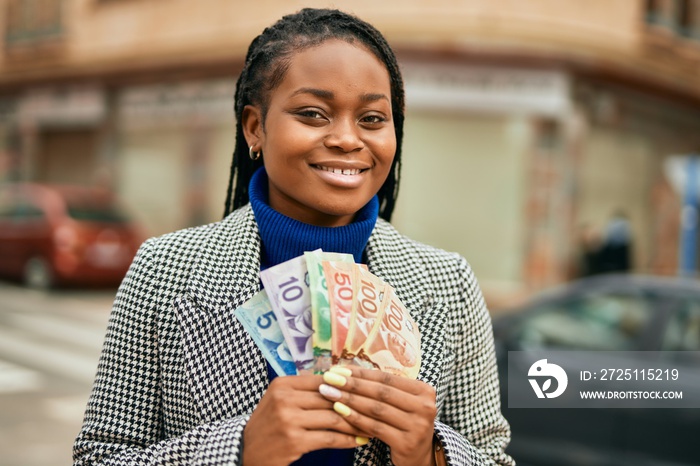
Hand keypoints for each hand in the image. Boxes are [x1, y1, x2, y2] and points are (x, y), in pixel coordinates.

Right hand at [242, 374, 371, 465]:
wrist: (245, 453)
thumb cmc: (268, 426)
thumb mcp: (279, 401)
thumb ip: (305, 391)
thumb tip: (344, 383)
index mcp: (282, 384)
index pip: (324, 381)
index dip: (347, 386)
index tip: (366, 392)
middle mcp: (284, 398)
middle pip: (331, 398)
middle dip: (356, 405)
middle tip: (376, 410)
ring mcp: (288, 420)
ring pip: (333, 417)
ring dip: (356, 423)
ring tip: (371, 426)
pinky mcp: (294, 441)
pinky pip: (330, 437)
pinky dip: (348, 440)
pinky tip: (360, 441)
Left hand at [318, 366, 436, 465]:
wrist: (419, 456)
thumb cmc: (404, 423)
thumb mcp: (400, 403)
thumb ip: (381, 388)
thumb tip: (346, 370)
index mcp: (424, 391)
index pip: (387, 378)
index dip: (361, 373)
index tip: (338, 369)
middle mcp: (425, 407)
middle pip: (381, 392)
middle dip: (352, 384)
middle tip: (329, 378)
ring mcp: (418, 426)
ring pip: (377, 409)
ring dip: (349, 400)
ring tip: (329, 393)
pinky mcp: (406, 444)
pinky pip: (375, 427)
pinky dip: (355, 418)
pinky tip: (339, 411)